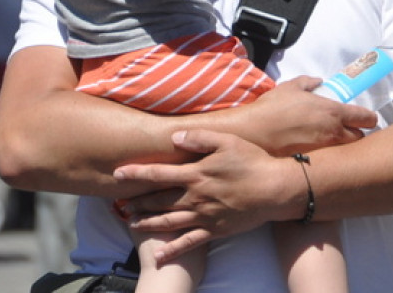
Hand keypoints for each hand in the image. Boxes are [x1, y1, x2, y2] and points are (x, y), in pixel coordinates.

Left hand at [113, 130, 299, 262]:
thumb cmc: (253, 162)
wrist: (274, 190)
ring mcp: (204, 216)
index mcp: (196, 174)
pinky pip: (189, 242)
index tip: (118, 174)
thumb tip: (174, 138)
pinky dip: (172, 250)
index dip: (137, 174)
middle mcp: (196, 197)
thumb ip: (199, 138)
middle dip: (138, 202)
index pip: (159, 174)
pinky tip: (159, 255)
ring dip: (148, 223)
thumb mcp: (227, 141)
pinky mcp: (214, 230)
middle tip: (120, 205)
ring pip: (169, 222)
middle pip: (159, 201)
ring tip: (132, 223)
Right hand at [242, 76, 375, 154]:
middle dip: (356, 134)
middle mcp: (334, 133)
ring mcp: (325, 151)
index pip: (366, 118)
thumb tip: (318, 81)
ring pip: (345, 152)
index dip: (369, 118)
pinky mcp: (314, 163)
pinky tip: (315, 152)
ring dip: (342, 147)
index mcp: (333, 113)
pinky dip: (328, 157)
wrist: (254, 133)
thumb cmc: (273, 108)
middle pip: (360, 139)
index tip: (365, 118)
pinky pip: (329, 161)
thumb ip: (308, 82)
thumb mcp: (291, 87)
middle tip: (347, 130)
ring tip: (330, 142)